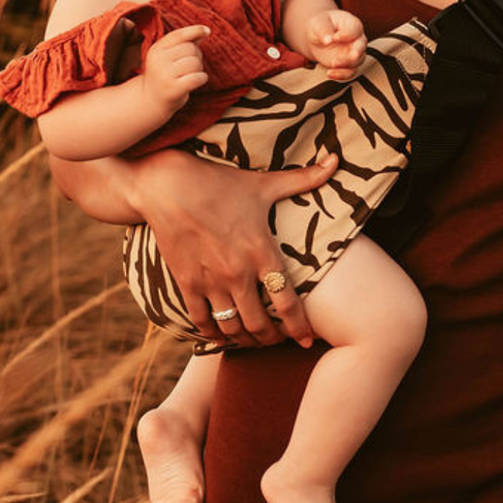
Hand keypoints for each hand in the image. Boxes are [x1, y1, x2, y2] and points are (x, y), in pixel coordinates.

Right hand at [129, 148, 338, 346]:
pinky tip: (219, 335)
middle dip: (272, 339)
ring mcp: (210, 281)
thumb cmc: (218, 182)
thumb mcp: (263, 183)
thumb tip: (336, 161)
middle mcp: (237, 273)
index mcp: (261, 252)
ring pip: (232, 328)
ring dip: (245, 340)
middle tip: (278, 341)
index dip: (300, 327)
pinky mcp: (186, 283)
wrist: (167, 185)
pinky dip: (212, 334)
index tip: (307, 341)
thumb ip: (303, 179)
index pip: (287, 302)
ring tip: (252, 341)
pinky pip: (202, 321)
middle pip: (260, 324)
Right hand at [140, 24, 207, 114]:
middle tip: (190, 66)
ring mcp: (165, 75)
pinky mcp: (173, 89)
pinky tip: (198, 80)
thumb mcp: (169, 56)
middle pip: (190, 48)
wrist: (152, 100)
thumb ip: (185, 42)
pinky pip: (196, 77)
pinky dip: (202, 78)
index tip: (207, 31)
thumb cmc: (165, 75)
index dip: (195, 30)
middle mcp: (158, 60)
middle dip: (197, 55)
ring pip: (195, 62)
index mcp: (157, 49)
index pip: (178, 35)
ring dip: (199, 68)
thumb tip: (204, 31)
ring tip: (190, 74)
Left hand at [307, 8, 365, 79]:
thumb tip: (328, 40)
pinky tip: (329, 74)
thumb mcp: (318, 24)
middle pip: (361, 47)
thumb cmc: (320, 25)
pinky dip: (341, 75)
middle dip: (355, 53)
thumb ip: (324, 30)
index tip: (334, 38)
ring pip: (357, 62)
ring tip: (332, 64)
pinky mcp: (348, 65)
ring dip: (346, 65)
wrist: (318, 37)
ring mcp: (354, 53)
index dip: (346, 35)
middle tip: (349, 56)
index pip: (355, 29)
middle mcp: (357, 39)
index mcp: (352, 24)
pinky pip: (349, 72)